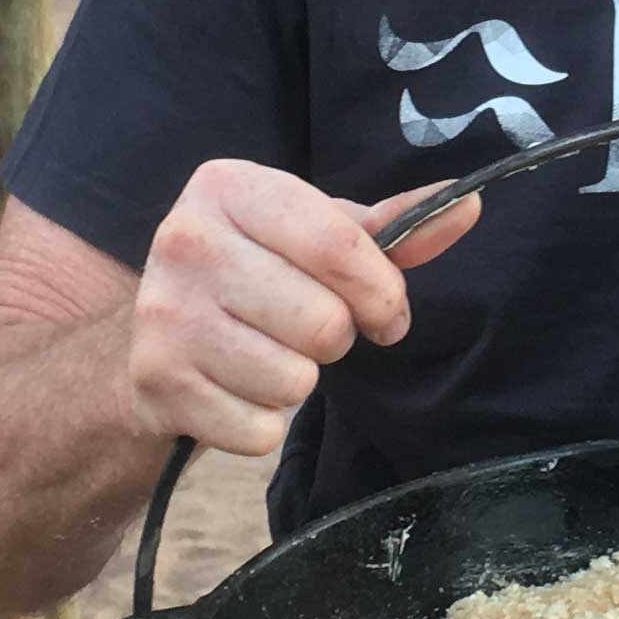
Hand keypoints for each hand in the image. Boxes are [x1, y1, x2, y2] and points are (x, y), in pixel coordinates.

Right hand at [126, 160, 479, 460]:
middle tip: (309, 332)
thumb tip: (469, 202)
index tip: (387, 313)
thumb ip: (394, 227)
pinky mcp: (156, 383)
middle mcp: (186, 242)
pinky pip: (258, 431)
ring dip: (297, 381)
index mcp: (228, 186)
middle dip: (335, 338)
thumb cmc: (256, 269)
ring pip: (293, 381)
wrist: (149, 328)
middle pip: (323, 323)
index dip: (382, 292)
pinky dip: (261, 424)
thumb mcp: (315, 233)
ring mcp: (164, 315)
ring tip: (268, 355)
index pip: (340, 245)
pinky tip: (237, 388)